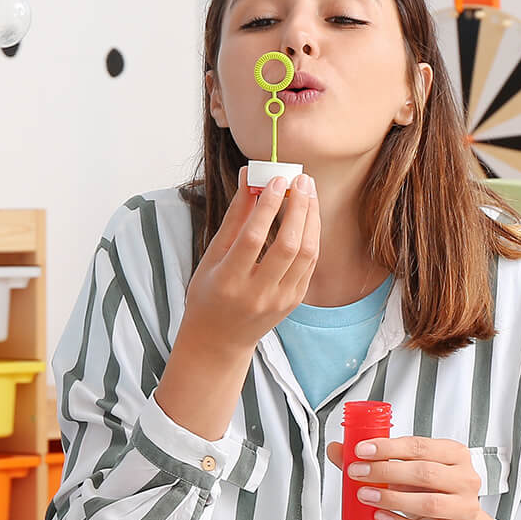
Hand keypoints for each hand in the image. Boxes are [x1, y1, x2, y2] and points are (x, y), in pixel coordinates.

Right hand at [180, 166, 319, 358]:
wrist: (219, 341)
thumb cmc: (208, 294)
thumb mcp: (212, 256)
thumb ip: (234, 218)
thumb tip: (249, 178)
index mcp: (228, 282)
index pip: (252, 239)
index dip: (267, 207)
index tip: (276, 180)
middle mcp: (256, 294)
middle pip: (287, 245)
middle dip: (298, 207)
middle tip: (300, 179)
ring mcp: (279, 300)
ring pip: (306, 254)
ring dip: (311, 218)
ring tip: (307, 191)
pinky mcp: (293, 301)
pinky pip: (309, 264)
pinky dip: (312, 236)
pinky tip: (308, 216)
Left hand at [326, 434, 506, 519]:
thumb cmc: (430, 492)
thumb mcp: (408, 471)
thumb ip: (374, 460)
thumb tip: (337, 449)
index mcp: (455, 455)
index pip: (420, 446)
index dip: (388, 448)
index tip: (362, 450)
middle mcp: (465, 479)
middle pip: (424, 473)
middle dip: (385, 472)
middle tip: (357, 473)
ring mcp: (464, 508)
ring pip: (427, 503)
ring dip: (390, 499)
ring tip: (365, 495)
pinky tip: (380, 517)